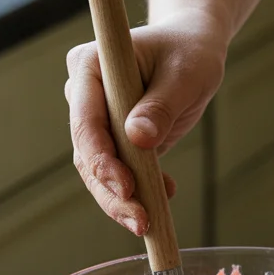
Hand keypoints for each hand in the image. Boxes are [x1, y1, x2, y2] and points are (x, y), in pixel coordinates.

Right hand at [65, 10, 226, 234]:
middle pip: (87, 153)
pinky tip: (165, 194)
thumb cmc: (189, 53)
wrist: (191, 51)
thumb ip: (161, 105)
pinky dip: (138, 192)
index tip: (126, 187)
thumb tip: (139, 138)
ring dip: (122, 201)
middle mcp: (82, 94)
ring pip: (97, 171)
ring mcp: (95, 119)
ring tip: (149, 223)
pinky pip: (117, 173)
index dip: (101, 158)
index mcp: (89, 66)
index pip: (85, 119)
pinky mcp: (111, 139)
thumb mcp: (185, 74)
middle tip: (141, 222)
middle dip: (112, 192)